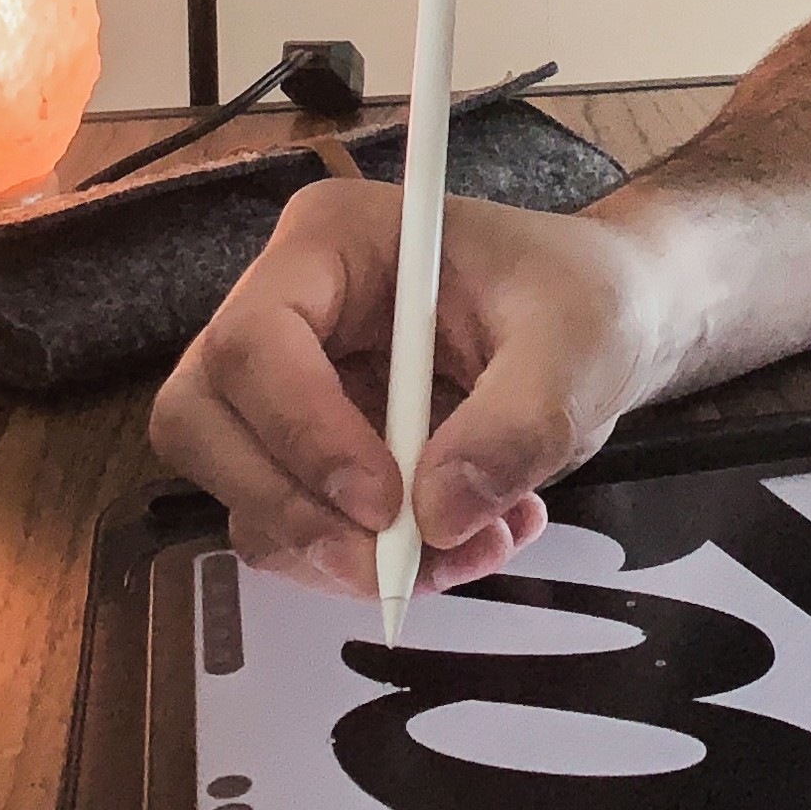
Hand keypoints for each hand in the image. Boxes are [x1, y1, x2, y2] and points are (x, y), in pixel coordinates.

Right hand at [149, 177, 672, 594]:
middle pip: (202, 423)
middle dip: (290, 511)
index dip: (302, 433)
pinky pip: (296, 531)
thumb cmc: (585, 300)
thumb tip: (440, 515)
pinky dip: (366, 564)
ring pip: (243, 495)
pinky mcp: (313, 455)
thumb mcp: (577, 345)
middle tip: (391, 567)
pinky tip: (464, 543)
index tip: (387, 505)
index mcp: (331, 242)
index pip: (255, 341)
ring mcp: (289, 390)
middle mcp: (286, 312)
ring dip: (340, 555)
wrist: (607, 327)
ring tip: (474, 547)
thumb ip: (518, 423)